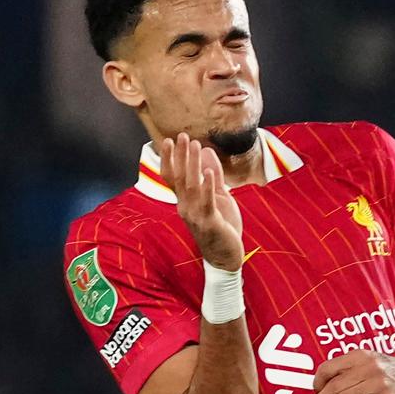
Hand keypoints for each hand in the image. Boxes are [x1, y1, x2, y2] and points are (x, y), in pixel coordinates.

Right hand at [161, 133, 243, 269]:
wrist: (225, 257)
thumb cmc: (221, 227)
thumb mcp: (218, 199)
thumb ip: (214, 179)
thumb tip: (208, 155)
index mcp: (186, 201)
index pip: (173, 177)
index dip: (169, 159)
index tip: (168, 140)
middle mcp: (186, 207)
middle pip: (180, 177)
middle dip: (180, 155)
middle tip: (181, 136)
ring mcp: (196, 215)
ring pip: (191, 186)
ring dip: (193, 164)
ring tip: (195, 146)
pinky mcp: (210, 222)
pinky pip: (207, 202)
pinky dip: (207, 186)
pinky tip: (209, 172)